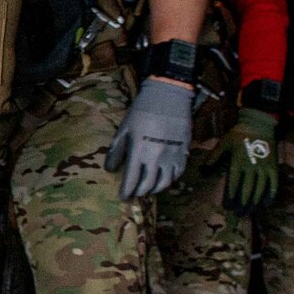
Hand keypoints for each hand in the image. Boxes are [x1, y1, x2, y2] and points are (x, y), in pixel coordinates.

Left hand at [105, 76, 194, 200]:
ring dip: (155, 189)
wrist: (169, 96)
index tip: (123, 197)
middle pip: (148, 184)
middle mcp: (156, 157)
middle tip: (135, 194)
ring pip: (164, 182)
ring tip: (149, 189)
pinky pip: (178, 173)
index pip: (131, 179)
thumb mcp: (124, 128)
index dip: (126, 191)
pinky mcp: (183, 152)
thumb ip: (117, 150)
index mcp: (139, 151)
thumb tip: (109, 169)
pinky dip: (170, 179)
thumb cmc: (142, 111)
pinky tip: (164, 179)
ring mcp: (172, 156)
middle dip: (140, 192)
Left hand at [220, 107, 279, 213]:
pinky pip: (273, 182)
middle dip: (242, 202)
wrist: (259, 124)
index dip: (231, 195)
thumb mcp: (224, 143)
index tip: (228, 206)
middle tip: (238, 214)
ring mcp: (263, 167)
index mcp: (238, 161)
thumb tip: (202, 169)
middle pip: (247, 189)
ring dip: (254, 201)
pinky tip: (267, 203)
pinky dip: (271, 193)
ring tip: (249, 211)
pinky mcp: (273, 166)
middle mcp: (251, 166)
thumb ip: (214, 157)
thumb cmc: (239, 134)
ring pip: (259, 188)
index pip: (234, 183)